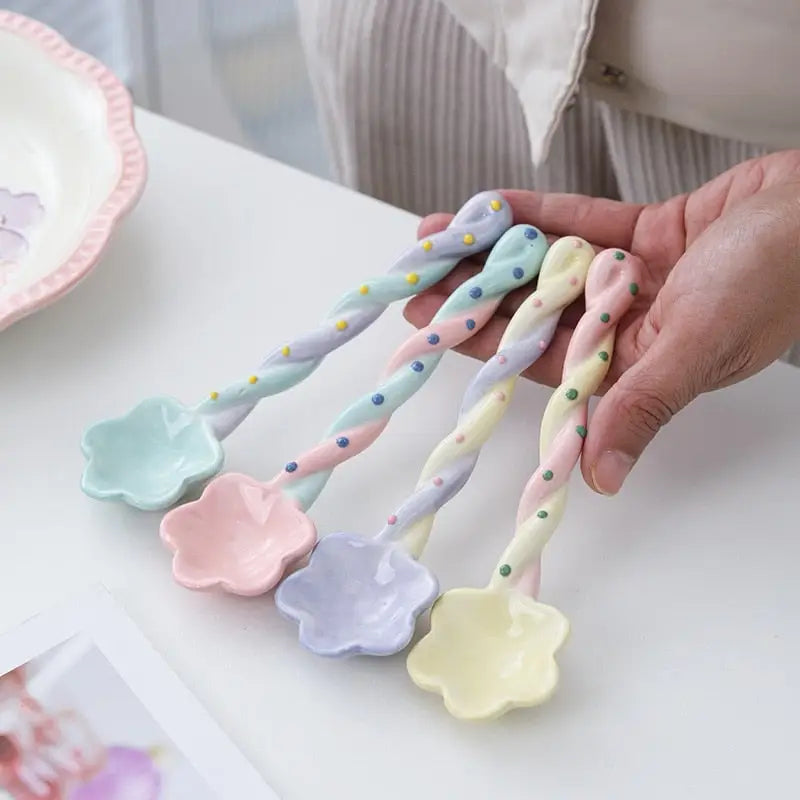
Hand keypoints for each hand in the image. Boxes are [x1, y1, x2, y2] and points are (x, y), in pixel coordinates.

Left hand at [405, 151, 799, 494]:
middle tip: (416, 282)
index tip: (431, 328)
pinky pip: (578, 224)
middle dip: (473, 296)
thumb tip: (601, 478)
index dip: (481, 344)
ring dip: (492, 254)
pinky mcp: (644, 234)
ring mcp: (631, 279)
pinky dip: (535, 215)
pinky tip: (489, 210)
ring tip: (434, 241)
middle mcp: (624, 326)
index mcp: (632, 364)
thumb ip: (644, 406)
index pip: (538, 359)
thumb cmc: (775, 280)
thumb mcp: (696, 347)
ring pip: (546, 267)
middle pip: (531, 313)